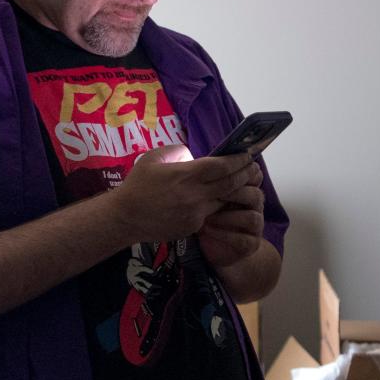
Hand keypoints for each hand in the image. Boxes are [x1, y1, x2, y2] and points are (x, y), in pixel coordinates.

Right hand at [111, 146, 258, 244]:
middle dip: (245, 174)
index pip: (222, 166)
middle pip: (230, 183)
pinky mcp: (193, 227)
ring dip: (234, 192)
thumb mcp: (153, 159)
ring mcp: (195, 213)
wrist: (125, 217)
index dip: (238, 160)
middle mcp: (194, 195)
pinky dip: (216, 205)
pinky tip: (220, 199)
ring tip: (242, 183)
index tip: (247, 155)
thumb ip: (176, 152)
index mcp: (185, 174)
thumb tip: (193, 155)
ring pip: (224, 201)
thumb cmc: (137, 184)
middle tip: (254, 168)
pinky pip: (210, 214)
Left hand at [198, 169, 265, 268]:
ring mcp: (255, 226)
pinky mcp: (251, 244)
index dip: (244, 172)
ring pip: (252, 217)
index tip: (224, 170)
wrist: (217, 247)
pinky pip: (243, 239)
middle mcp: (254, 206)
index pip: (255, 175)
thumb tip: (192, 158)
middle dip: (235, 193)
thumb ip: (207, 179)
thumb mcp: (206, 195)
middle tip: (214, 193)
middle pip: (255, 194)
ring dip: (228, 216)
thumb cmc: (209, 216)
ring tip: (207, 217)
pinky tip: (207, 230)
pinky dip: (225, 235)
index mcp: (247, 189)